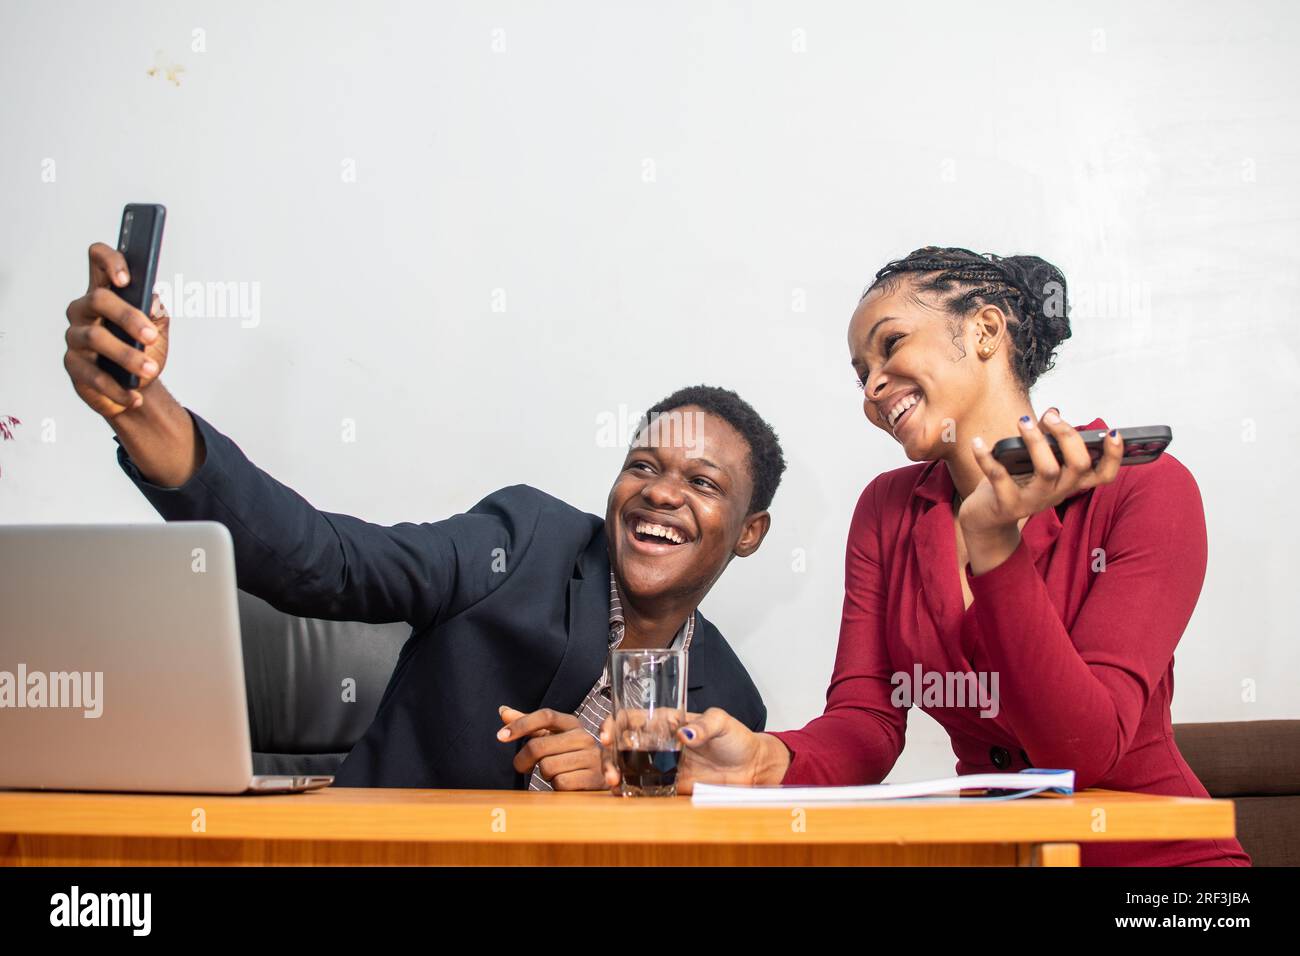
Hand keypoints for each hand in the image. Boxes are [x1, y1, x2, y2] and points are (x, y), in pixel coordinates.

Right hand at [64, 242, 170, 417]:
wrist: (139, 387)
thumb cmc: (145, 350)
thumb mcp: (158, 329)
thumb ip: (157, 313)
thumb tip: (152, 304)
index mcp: (106, 293)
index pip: (98, 261)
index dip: (109, 261)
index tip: (126, 279)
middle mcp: (84, 311)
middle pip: (98, 299)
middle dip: (128, 317)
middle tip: (151, 337)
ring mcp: (76, 337)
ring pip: (96, 338)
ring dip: (127, 356)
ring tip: (150, 369)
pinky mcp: (74, 366)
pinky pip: (93, 375)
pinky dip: (117, 387)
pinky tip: (134, 394)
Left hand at [497, 705, 605, 790]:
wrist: (601, 778)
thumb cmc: (569, 756)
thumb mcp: (550, 737)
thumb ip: (528, 724)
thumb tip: (503, 710)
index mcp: (572, 723)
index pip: (545, 715)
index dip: (521, 724)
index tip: (501, 736)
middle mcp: (584, 737)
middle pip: (538, 746)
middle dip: (524, 760)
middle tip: (523, 766)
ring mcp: (590, 758)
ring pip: (547, 767)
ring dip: (545, 775)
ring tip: (555, 773)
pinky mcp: (593, 778)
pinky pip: (560, 783)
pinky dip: (557, 787)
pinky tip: (565, 783)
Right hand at [599, 707, 788, 793]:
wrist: (751, 767)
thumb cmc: (736, 737)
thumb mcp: (722, 721)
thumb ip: (704, 725)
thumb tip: (684, 734)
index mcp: (665, 720)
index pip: (630, 717)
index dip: (613, 723)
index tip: (606, 735)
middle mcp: (657, 741)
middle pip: (621, 744)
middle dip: (608, 755)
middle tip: (610, 768)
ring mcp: (661, 764)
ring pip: (626, 766)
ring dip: (614, 772)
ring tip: (614, 782)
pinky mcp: (668, 784)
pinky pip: (642, 786)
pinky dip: (628, 789)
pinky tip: (623, 792)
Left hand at [959, 407, 1122, 558]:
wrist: (987, 519)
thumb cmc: (1015, 482)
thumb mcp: (1034, 462)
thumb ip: (1046, 440)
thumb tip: (1053, 413)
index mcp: (1069, 483)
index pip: (1103, 474)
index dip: (1114, 456)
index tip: (1114, 433)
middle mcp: (1057, 493)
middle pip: (1078, 466)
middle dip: (1068, 437)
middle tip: (1051, 417)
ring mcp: (1034, 500)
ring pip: (1047, 471)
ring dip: (1036, 442)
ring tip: (1023, 422)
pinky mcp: (1007, 505)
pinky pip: (998, 478)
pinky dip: (987, 457)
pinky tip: (978, 442)